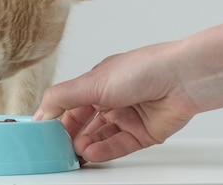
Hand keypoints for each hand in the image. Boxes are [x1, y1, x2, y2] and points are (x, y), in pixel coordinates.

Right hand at [34, 43, 197, 161]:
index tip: (43, 132)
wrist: (183, 79)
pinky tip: (91, 153)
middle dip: (69, 135)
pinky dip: (104, 150)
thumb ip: (62, 97)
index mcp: (97, 83)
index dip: (56, 117)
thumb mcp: (92, 81)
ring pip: (100, 137)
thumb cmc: (142, 69)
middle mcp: (111, 99)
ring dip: (86, 145)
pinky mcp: (143, 133)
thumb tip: (39, 111)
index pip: (69, 104)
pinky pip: (119, 145)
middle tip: (57, 147)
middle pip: (83, 123)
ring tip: (75, 152)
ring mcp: (127, 116)